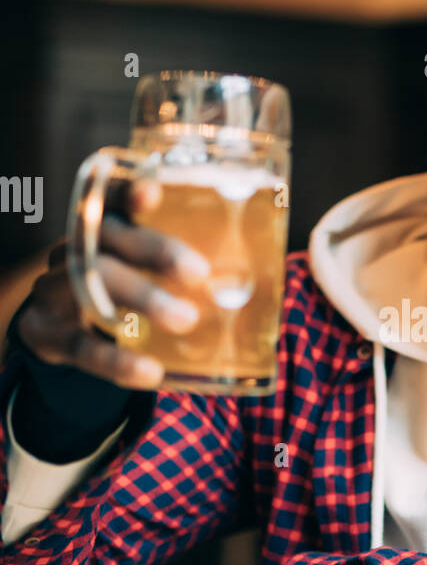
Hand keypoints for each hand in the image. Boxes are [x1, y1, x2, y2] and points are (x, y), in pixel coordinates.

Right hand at [17, 178, 210, 389]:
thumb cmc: (113, 297)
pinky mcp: (43, 333)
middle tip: (199, 273)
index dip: (125, 193)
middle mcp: (70, 250)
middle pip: (105, 237)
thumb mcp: (137, 275)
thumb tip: (244, 283)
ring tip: (186, 319)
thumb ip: (175, 271)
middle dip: (153, 250)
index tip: (152, 193)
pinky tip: (150, 371)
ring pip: (90, 284)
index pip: (108, 198)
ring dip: (142, 298)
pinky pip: (79, 346)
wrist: (53, 337)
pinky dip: (116, 360)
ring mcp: (51, 290)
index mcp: (97, 230)